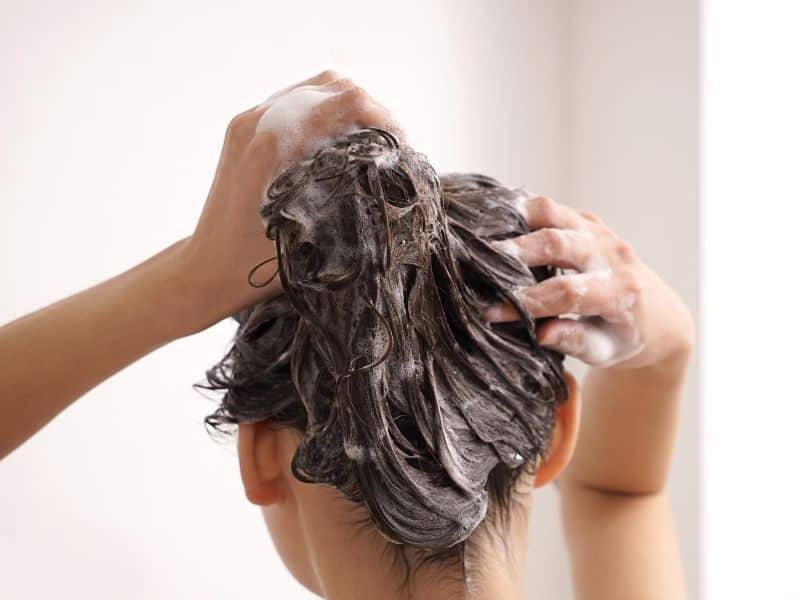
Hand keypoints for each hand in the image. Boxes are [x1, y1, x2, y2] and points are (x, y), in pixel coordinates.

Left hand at [175, 70, 397, 334]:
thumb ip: (350, 203)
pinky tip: (339, 145)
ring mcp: (248, 121)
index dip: (384, 119)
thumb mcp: (312, 237)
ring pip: (314, 88)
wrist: (204, 269)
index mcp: (274, 143)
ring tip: (370, 143)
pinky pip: (295, 102)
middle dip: (371, 111)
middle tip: (391, 146)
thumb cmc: (255, 266)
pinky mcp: (243, 129)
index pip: (347, 101)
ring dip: (349, 109)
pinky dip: (325, 114)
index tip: (401, 148)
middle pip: (333, 86)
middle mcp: (259, 121)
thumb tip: (395, 183)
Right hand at [484, 196, 693, 369]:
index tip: (490, 312)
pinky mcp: (588, 222)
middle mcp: (612, 255)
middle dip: (517, 252)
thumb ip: (574, 341)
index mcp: (619, 292)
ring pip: (554, 213)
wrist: (658, 314)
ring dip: (516, 220)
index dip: (526, 302)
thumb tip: (538, 332)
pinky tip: (493, 220)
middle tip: (480, 262)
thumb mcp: (605, 351)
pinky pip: (552, 209)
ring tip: (482, 229)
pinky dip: (521, 211)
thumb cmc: (625, 339)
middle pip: (558, 244)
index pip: (566, 293)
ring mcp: (600, 233)